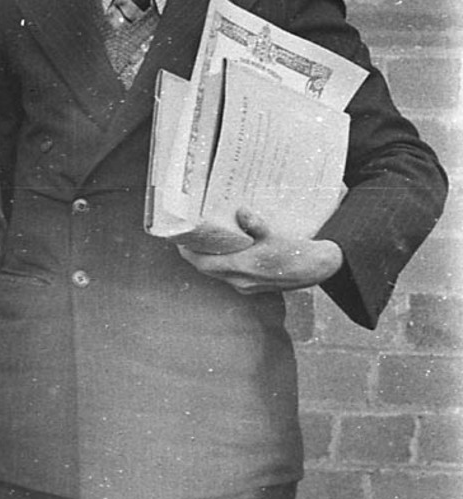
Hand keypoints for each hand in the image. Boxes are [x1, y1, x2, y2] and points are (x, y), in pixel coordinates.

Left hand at [178, 208, 342, 293]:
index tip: (179, 240)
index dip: (187, 253)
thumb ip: (255, 224)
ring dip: (209, 259)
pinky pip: (230, 275)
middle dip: (196, 254)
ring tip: (205, 242)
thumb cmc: (297, 252)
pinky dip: (223, 263)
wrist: (319, 269)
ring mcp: (247, 286)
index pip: (202, 264)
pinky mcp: (254, 286)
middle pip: (207, 268)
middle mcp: (240, 281)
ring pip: (218, 273)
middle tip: (189, 237)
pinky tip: (227, 251)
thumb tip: (241, 212)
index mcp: (242, 268)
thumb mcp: (275, 235)